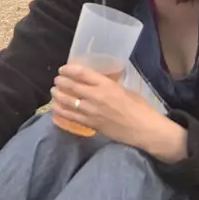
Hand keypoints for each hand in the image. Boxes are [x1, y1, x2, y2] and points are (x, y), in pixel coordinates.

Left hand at [51, 62, 167, 150]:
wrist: (144, 130)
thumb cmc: (139, 108)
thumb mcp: (124, 90)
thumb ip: (108, 85)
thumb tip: (97, 83)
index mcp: (105, 85)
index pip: (81, 73)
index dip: (68, 69)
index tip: (63, 69)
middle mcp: (95, 96)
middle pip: (71, 86)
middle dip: (61, 81)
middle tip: (57, 80)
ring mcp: (91, 111)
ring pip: (67, 101)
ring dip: (58, 95)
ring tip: (54, 92)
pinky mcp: (90, 124)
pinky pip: (71, 117)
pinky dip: (61, 111)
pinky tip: (56, 108)